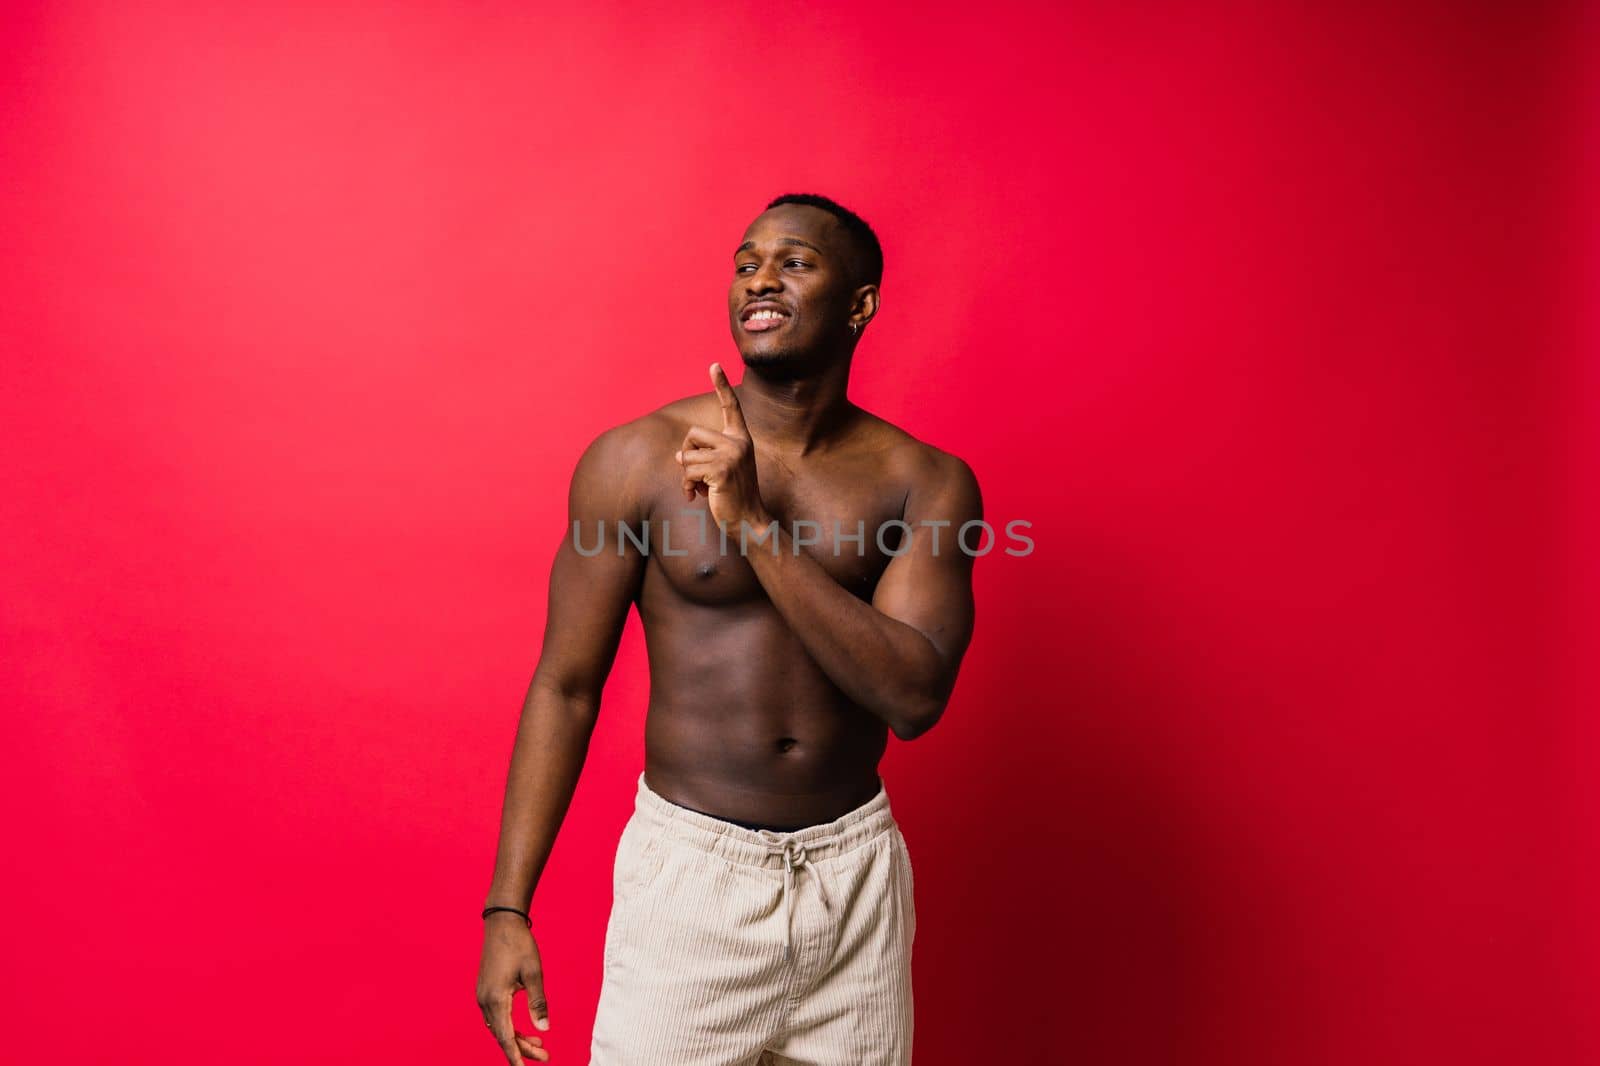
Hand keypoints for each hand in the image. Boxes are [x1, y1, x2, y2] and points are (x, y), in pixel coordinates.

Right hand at [476, 916, 549, 1062]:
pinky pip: (497, 1017)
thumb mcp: (534, 973)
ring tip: (540, 1046)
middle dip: (523, 1049)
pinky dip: (511, 1026)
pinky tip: (526, 1029)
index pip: (505, 1037)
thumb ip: (538, 1002)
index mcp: (495, 999)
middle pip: (503, 1036)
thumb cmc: (519, 944)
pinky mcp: (486, 991)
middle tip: (546, 1056)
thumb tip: (544, 1028)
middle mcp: (485, 1001)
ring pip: (499, 1027)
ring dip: (518, 1038)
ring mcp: (483, 996)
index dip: (516, 1056)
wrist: (501, 922)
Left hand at [676, 363, 768, 531]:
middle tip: (694, 476)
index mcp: (741, 439)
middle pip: (693, 433)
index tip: (714, 365)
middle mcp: (739, 442)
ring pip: (687, 455)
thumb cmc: (731, 497)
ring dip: (686, 476)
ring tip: (698, 489)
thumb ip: (702, 456)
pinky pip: (688, 470)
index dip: (722, 385)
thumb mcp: (718, 470)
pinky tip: (697, 496)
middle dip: (686, 454)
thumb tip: (679, 455)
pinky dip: (687, 485)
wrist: (748, 522)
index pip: (730, 407)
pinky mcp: (722, 471)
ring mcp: (732, 455)